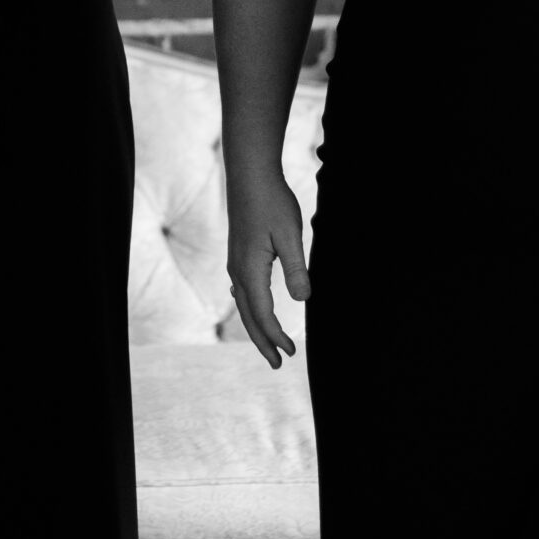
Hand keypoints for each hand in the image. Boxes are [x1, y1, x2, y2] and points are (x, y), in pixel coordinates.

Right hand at [225, 166, 309, 369]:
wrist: (249, 174)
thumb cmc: (272, 202)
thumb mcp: (290, 236)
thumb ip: (296, 268)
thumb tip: (303, 300)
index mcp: (250, 270)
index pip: (263, 315)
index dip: (276, 337)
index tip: (292, 353)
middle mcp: (238, 271)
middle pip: (248, 316)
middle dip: (263, 342)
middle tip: (279, 364)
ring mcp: (235, 262)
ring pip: (243, 304)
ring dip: (256, 327)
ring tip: (268, 344)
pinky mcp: (238, 253)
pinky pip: (242, 290)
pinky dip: (249, 307)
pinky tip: (252, 306)